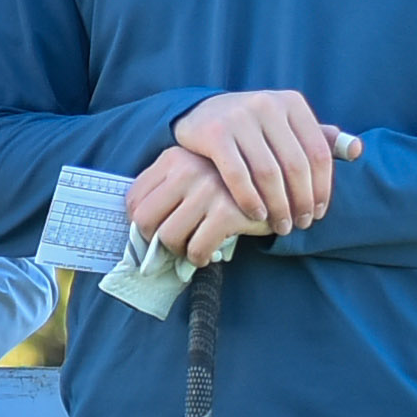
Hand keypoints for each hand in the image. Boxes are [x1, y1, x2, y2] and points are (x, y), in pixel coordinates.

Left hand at [126, 141, 258, 263]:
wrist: (282, 183)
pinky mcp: (227, 211)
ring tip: (192, 249)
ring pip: (168, 237)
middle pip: (144, 219)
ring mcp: (207, 189)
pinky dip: (199, 258)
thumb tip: (139, 234)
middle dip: (153, 241)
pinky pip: (196, 248)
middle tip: (171, 246)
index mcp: (173, 158)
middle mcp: (187, 169)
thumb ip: (169, 193)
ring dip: (179, 252)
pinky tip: (208, 254)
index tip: (153, 235)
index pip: (134, 198)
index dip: (138, 224)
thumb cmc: (230, 188)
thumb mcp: (195, 177)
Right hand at [169, 89, 360, 234]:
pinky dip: (249, 199)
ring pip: (268, 173)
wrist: (201, 114)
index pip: (318, 153)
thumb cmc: (254, 128)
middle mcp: (267, 104)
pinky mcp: (215, 133)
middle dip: (301, 201)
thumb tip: (357, 150)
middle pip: (295, 165)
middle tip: (300, 225)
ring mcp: (239, 117)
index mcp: (292, 103)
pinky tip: (256, 215)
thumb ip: (319, 138)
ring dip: (277, 206)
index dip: (322, 188)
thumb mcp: (287, 126)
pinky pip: (237, 175)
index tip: (318, 213)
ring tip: (280, 225)